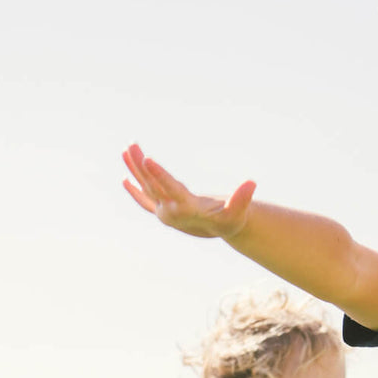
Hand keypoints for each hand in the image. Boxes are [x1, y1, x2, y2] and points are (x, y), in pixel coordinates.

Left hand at [122, 143, 255, 238]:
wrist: (222, 232)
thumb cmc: (231, 220)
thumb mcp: (238, 211)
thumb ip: (243, 198)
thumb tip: (252, 183)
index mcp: (187, 210)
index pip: (170, 189)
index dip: (159, 174)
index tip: (147, 159)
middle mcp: (172, 212)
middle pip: (153, 186)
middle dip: (141, 166)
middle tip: (132, 145)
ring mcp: (165, 213)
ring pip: (146, 189)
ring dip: (135, 170)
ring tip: (126, 150)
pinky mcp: (164, 212)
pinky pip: (146, 200)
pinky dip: (135, 191)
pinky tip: (125, 180)